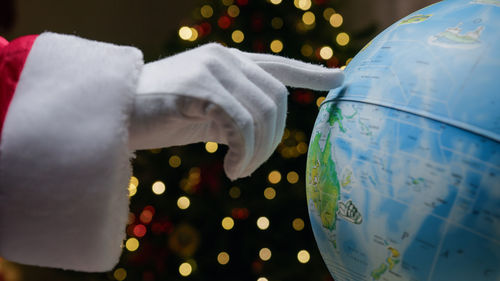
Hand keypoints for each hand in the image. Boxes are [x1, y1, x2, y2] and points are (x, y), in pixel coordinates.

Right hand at [129, 43, 343, 179]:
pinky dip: (244, 152)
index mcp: (228, 62)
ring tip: (240, 169)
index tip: (340, 77)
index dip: (311, 73)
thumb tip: (262, 129)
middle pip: (277, 99)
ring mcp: (212, 70)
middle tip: (251, 165)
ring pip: (263, 113)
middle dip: (274, 139)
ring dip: (258, 151)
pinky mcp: (199, 88)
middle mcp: (225, 59)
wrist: (114, 114)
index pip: (278, 65)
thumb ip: (234, 113)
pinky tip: (231, 168)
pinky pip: (240, 123)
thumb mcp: (205, 113)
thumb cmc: (159, 116)